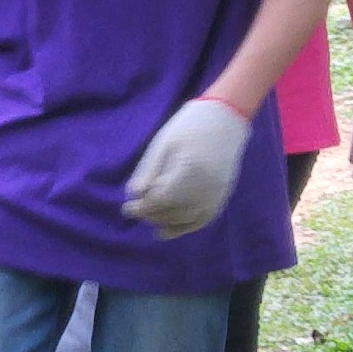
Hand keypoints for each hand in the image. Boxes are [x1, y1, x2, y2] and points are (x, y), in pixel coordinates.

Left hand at [121, 97, 252, 234]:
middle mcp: (206, 186)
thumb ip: (149, 170)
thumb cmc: (190, 126)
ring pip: (185, 218)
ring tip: (147, 216)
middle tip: (133, 210)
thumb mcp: (163, 143)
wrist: (226, 119)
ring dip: (163, 221)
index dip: (141, 207)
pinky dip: (183, 228)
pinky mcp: (222, 196)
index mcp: (189, 169)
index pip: (160, 199)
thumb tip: (134, 195)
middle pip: (172, 211)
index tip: (127, 207)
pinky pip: (201, 220)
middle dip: (149, 214)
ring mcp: (217, 193)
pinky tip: (164, 232)